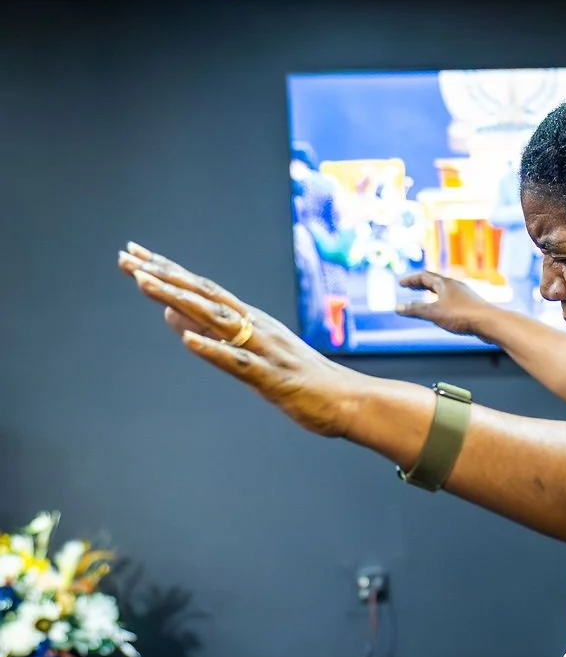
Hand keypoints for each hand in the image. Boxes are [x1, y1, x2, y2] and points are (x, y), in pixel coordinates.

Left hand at [117, 243, 358, 436]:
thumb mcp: (251, 355)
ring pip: (215, 320)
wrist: (348, 400)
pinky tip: (187, 340)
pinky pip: (238, 361)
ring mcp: (263, 349)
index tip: (134, 255)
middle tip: (126, 259)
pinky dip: (212, 350)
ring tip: (144, 285)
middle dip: (163, 277)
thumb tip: (171, 314)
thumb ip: (212, 335)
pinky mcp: (272, 377)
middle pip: (202, 296)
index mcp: (249, 320)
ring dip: (179, 301)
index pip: (201, 289)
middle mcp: (254, 326)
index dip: (167, 271)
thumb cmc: (302, 380)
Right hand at [396, 270, 495, 337]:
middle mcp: (455, 286)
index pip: (424, 276)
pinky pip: (452, 299)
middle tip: (410, 286)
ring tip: (426, 296)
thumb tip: (398, 307)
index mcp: (445, 284)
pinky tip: (444, 310)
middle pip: (434, 281)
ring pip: (445, 290)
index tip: (401, 283)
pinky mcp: (471, 306)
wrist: (490, 323)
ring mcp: (464, 295)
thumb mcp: (434, 313)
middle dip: (420, 284)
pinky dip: (442, 301)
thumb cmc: (463, 316)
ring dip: (432, 292)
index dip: (411, 280)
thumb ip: (415, 310)